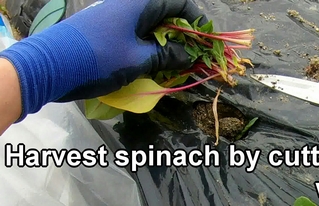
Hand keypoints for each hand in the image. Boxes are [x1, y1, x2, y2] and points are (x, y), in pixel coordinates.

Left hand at [0, 0, 206, 120]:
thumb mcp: (138, 60)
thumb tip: (188, 55)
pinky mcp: (105, 29)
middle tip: (193, 57)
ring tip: (176, 64)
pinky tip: (153, 64)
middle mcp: (128, 5)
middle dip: (183, 35)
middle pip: (166, 14)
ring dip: (166, 43)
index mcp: (139, 3)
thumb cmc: (98, 59)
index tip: (206, 39)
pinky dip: (149, 47)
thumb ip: (167, 56)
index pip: (179, 3)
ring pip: (151, 26)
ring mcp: (115, 16)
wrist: (48, 66)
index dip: (196, 20)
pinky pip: (136, 33)